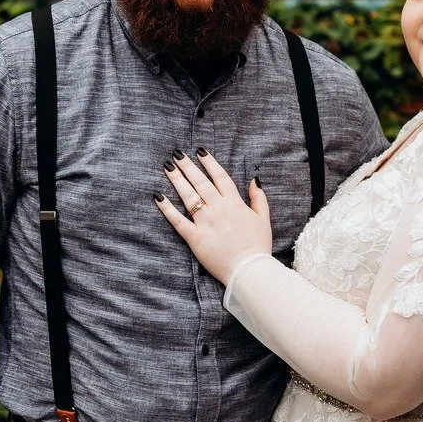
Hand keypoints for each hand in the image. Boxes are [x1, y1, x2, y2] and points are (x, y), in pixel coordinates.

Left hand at [157, 148, 271, 285]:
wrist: (249, 270)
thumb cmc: (258, 246)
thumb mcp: (264, 219)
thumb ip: (258, 199)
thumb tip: (253, 180)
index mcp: (235, 204)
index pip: (220, 177)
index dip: (209, 163)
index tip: (200, 151)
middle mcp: (219, 209)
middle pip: (201, 182)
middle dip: (188, 166)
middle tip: (177, 154)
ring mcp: (206, 223)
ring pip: (189, 196)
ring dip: (177, 180)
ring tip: (167, 167)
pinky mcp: (195, 238)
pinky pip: (178, 221)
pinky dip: (167, 208)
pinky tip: (158, 196)